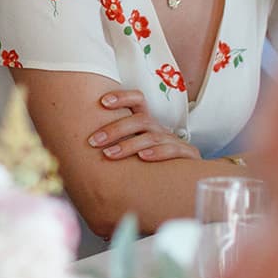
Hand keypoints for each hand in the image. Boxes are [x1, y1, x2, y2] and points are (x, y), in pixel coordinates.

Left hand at [86, 87, 201, 163]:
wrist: (190, 179)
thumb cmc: (155, 165)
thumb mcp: (136, 150)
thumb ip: (116, 144)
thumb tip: (87, 142)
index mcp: (148, 124)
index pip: (138, 100)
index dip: (122, 97)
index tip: (102, 102)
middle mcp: (160, 129)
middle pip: (139, 120)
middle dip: (114, 129)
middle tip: (93, 141)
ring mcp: (174, 142)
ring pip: (151, 136)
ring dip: (128, 145)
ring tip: (109, 154)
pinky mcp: (188, 156)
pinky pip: (173, 150)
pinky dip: (157, 153)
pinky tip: (142, 157)